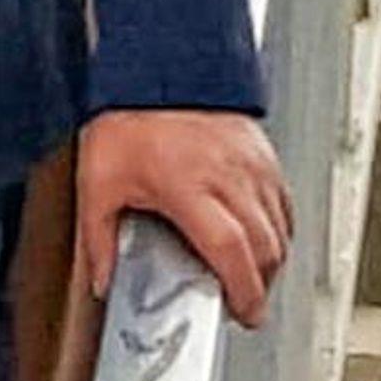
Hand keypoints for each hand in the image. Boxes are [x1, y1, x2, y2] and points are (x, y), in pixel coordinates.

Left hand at [77, 109, 291, 327]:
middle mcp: (228, 176)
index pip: (231, 251)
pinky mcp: (264, 153)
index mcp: (188, 186)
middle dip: (260, 285)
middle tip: (244, 303)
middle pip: (266, 248)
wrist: (155, 68)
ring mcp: (252, 164)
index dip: (244, 290)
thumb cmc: (127, 118)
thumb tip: (101, 279)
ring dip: (270, 260)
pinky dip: (278, 229)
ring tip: (248, 276)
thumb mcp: (97, 182)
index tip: (243, 312)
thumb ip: (99, 237)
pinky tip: (258, 238)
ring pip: (280, 229)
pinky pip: (283, 203)